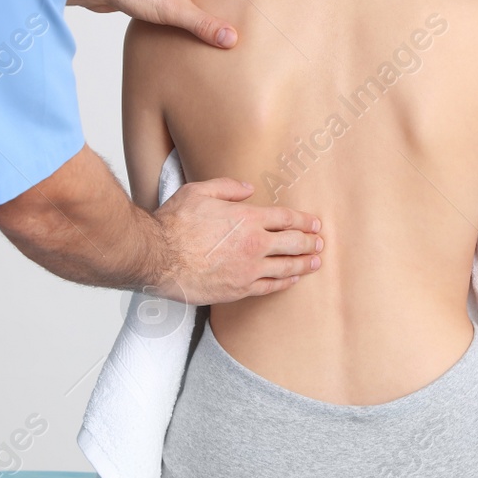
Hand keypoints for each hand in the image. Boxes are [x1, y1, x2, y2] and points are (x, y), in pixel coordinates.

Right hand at [150, 177, 322, 304]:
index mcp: (247, 218)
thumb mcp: (199, 191)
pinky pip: (270, 287)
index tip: (315, 223)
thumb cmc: (174, 224)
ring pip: (286, 267)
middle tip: (320, 242)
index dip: (304, 221)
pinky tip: (292, 280)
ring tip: (316, 262)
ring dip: (304, 264)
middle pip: (293, 243)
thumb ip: (228, 188)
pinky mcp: (238, 289)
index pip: (286, 219)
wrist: (157, 257)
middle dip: (310, 242)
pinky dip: (285, 283)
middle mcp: (253, 245)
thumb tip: (248, 189)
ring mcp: (248, 269)